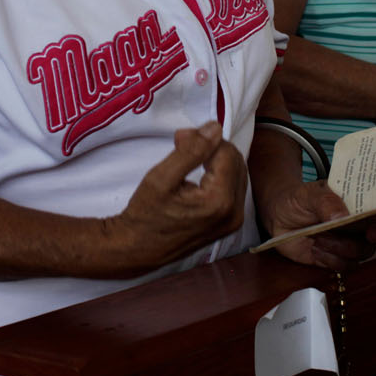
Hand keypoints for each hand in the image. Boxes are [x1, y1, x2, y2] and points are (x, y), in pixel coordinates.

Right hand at [109, 122, 247, 270]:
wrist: (137, 248)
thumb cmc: (145, 213)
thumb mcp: (161, 177)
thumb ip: (190, 151)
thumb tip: (214, 127)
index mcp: (219, 201)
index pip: (226, 152)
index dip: (203, 139)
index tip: (179, 139)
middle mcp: (234, 213)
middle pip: (235, 161)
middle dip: (212, 148)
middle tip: (182, 146)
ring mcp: (234, 221)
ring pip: (237, 172)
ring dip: (216, 160)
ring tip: (188, 161)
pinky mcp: (230, 224)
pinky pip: (234, 187)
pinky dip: (220, 174)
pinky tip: (199, 176)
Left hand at [258, 179, 375, 268]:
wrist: (277, 216)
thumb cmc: (298, 198)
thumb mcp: (308, 193)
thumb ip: (326, 201)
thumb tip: (343, 216)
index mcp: (360, 202)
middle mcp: (362, 224)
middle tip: (371, 233)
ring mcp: (351, 243)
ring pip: (363, 252)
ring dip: (342, 246)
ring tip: (318, 235)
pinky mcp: (337, 259)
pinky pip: (345, 266)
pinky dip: (330, 258)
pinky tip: (315, 247)